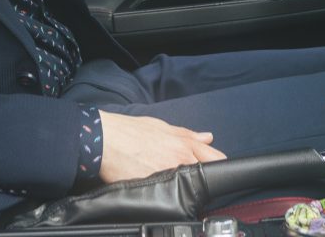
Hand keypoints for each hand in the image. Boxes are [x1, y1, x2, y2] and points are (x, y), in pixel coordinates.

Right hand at [97, 111, 226, 183]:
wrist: (105, 141)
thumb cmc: (130, 131)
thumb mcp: (162, 126)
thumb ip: (187, 134)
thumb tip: (208, 137)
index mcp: (184, 145)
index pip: (216, 159)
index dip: (218, 164)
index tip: (216, 169)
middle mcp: (181, 161)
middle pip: (206, 177)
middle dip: (203, 179)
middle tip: (192, 179)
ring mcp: (169, 178)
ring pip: (189, 189)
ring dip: (185, 189)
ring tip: (172, 185)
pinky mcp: (156, 191)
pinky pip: (170, 198)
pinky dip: (169, 196)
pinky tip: (160, 192)